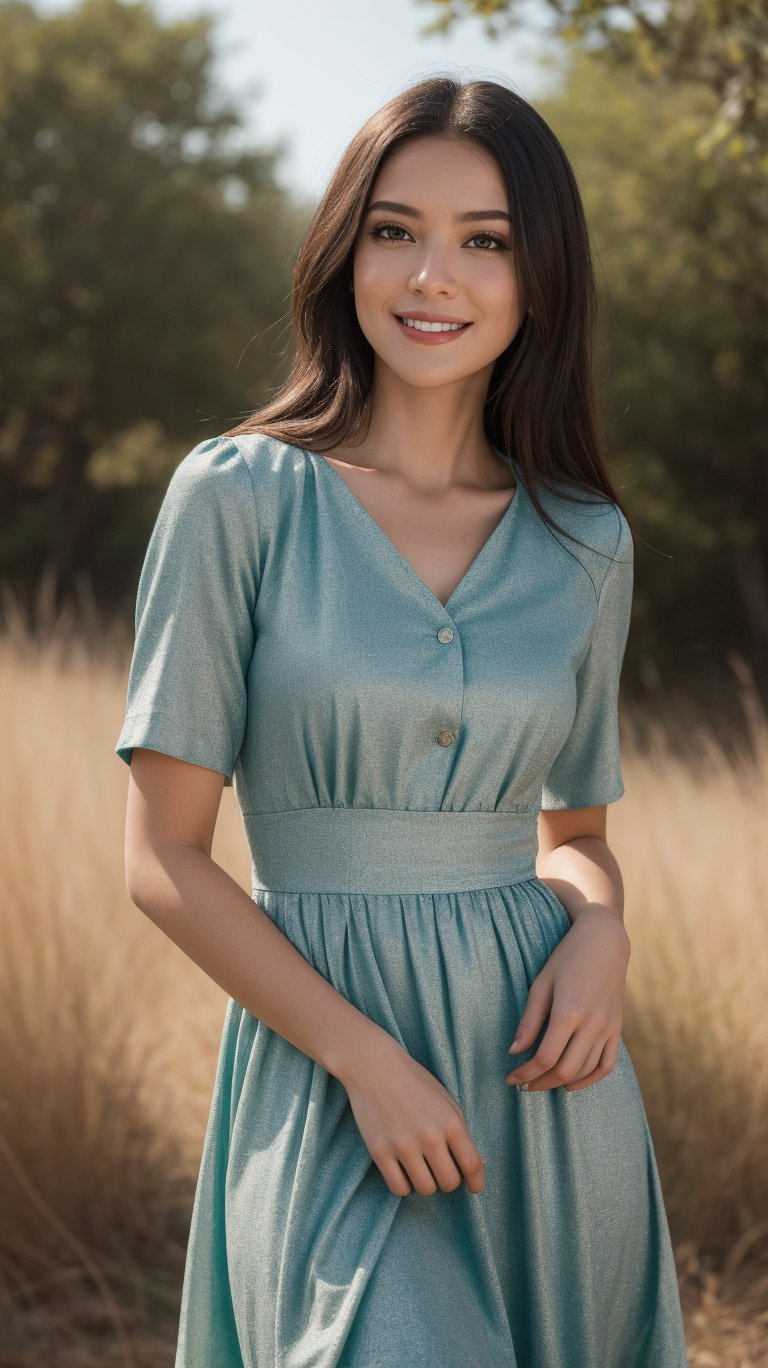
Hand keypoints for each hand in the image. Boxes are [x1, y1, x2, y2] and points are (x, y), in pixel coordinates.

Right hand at [339, 1035, 486, 1197]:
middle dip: (448, 1180)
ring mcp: (403, 1145)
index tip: (474, 1187)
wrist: (374, 1066)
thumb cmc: (414, 1082)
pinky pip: (399, 1188)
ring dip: (427, 1183)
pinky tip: (403, 1170)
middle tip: (441, 1169)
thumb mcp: (446, 1102)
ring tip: (421, 1168)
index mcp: (451, 1122)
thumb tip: (479, 1167)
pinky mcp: (379, 1152)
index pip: (472, 1166)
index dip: (476, 1182)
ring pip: (426, 1189)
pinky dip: (404, 1185)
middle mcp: (429, 1136)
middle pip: (449, 1182)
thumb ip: (461, 1133)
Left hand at [506, 906, 630, 1092]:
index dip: (525, 1073)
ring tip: (541, 1082)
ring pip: (585, 1071)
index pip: (544, 1057)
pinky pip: (606, 1065)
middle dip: (540, 1083)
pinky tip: (571, 1083)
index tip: (511, 1078)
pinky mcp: (617, 1029)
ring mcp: (608, 1028)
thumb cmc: (567, 958)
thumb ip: (529, 1021)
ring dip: (561, 1083)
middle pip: (565, 1070)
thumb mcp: (541, 984)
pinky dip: (589, 1080)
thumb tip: (514, 1052)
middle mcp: (592, 1024)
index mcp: (568, 1012)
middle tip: (523, 1085)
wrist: (604, 942)